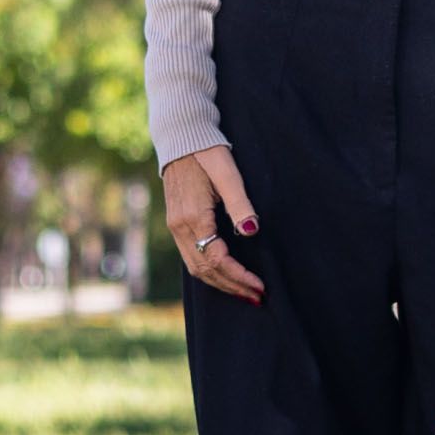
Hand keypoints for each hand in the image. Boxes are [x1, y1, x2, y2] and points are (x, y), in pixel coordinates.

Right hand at [163, 147, 263, 303]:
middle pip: (205, 270)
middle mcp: (179, 227)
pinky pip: (191, 257)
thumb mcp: (229, 175)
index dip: (239, 276)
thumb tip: (251, 232)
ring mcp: (175, 226)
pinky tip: (225, 274)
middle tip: (257, 297)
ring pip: (195, 267)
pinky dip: (209, 271)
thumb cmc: (209, 152)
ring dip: (221, 283)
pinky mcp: (176, 223)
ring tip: (244, 292)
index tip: (260, 286)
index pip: (217, 259)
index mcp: (193, 217)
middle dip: (232, 286)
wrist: (182, 136)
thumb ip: (240, 205)